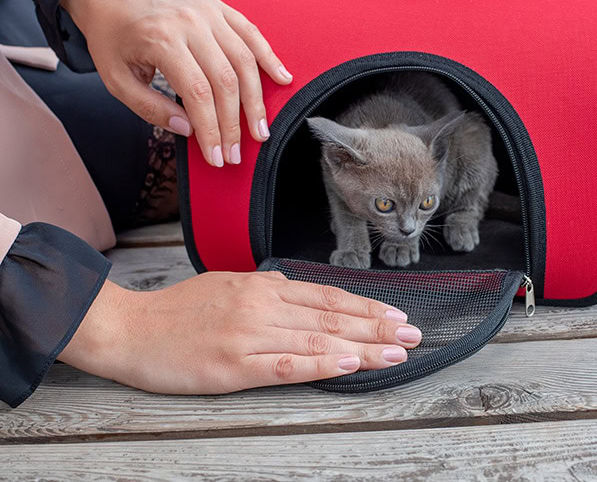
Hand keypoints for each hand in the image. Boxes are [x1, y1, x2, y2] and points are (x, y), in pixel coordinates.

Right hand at [58, 273, 421, 393]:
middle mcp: (263, 304)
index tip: (396, 315)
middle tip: (413, 333)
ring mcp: (249, 334)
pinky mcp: (234, 364)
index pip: (328, 297)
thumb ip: (270, 293)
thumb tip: (307, 300)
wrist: (129, 327)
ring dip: (362, 345)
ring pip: (318, 339)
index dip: (366, 307)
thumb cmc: (179, 311)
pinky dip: (321, 363)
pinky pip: (286, 364)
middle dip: (377, 326)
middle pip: (332, 316)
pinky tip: (348, 364)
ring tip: (396, 351)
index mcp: (263, 286)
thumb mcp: (230, 287)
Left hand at [61, 0, 290, 167]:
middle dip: (234, 124)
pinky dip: (269, 58)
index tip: (216, 156)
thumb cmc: (114, 40)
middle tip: (237, 152)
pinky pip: (252, 34)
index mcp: (161, 39)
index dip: (211, 130)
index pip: (198, 94)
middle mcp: (189, 23)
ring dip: (256, 101)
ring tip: (260, 129)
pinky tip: (282, 78)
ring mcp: (208, 13)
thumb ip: (150, 109)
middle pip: (225, 81)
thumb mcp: (117, 81)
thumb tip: (189, 131)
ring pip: (244, 61)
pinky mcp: (219, 8)